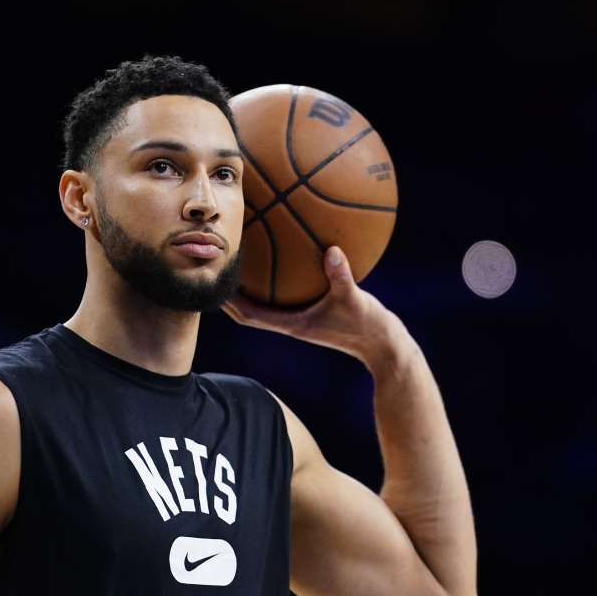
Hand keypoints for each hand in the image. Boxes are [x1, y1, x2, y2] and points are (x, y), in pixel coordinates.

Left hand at [221, 246, 404, 365]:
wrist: (383, 345)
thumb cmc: (368, 326)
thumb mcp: (355, 299)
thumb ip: (342, 276)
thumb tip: (332, 250)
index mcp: (292, 325)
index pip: (248, 316)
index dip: (227, 302)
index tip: (212, 283)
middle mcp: (291, 323)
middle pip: (247, 311)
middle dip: (228, 296)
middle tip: (214, 271)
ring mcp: (300, 320)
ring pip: (263, 306)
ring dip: (247, 291)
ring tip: (236, 265)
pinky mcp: (312, 314)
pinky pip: (285, 298)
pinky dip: (275, 284)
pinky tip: (280, 260)